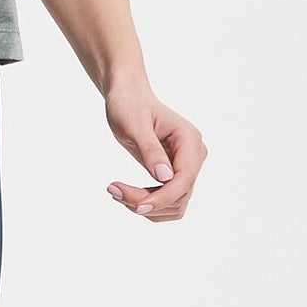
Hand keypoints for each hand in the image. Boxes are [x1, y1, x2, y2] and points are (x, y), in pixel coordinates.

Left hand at [104, 81, 205, 220]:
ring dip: (146, 207)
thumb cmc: (130, 106)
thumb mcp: (135, 125)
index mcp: (189, 140)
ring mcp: (186, 168)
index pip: (185, 179)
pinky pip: (166, 203)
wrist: (128, 100)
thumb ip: (151, 150)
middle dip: (148, 201)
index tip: (138, 206)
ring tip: (116, 191)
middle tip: (113, 190)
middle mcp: (193, 156)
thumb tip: (165, 177)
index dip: (164, 197)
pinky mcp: (175, 177)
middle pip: (178, 195)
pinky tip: (125, 193)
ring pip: (174, 205)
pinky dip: (147, 205)